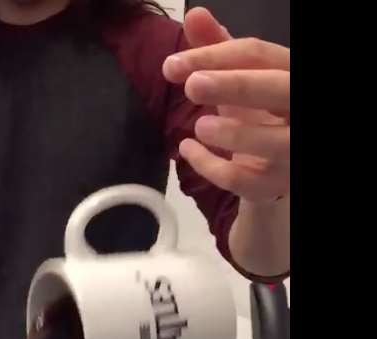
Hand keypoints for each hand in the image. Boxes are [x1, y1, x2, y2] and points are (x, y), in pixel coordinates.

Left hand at [164, 8, 290, 202]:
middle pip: (277, 90)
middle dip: (234, 85)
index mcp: (293, 74)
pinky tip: (187, 149)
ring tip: (200, 127)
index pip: (259, 54)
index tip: (173, 65)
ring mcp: (292, 152)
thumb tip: (193, 15)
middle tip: (192, 86)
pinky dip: (208, 166)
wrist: (276, 164)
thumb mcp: (242, 79)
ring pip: (266, 141)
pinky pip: (240, 179)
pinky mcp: (272, 184)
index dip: (215, 56)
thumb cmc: (261, 113)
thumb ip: (220, 50)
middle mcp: (301, 111)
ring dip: (227, 133)